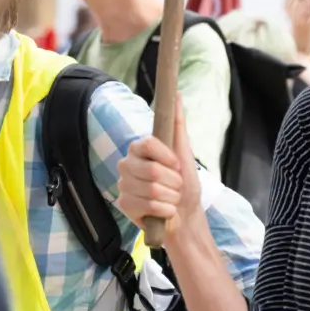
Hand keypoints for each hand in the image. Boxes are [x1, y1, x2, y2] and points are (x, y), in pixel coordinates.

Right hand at [117, 95, 201, 240]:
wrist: (186, 215)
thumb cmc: (185, 183)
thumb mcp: (184, 152)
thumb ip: (177, 123)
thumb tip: (177, 95)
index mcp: (139, 149)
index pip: (147, 144)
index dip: (167, 157)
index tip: (177, 164)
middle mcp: (127, 165)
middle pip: (152, 169)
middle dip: (173, 181)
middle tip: (176, 186)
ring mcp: (124, 185)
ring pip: (152, 189)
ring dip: (171, 197)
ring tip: (171, 198)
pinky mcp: (124, 206)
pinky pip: (149, 206)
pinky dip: (165, 210)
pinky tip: (165, 211)